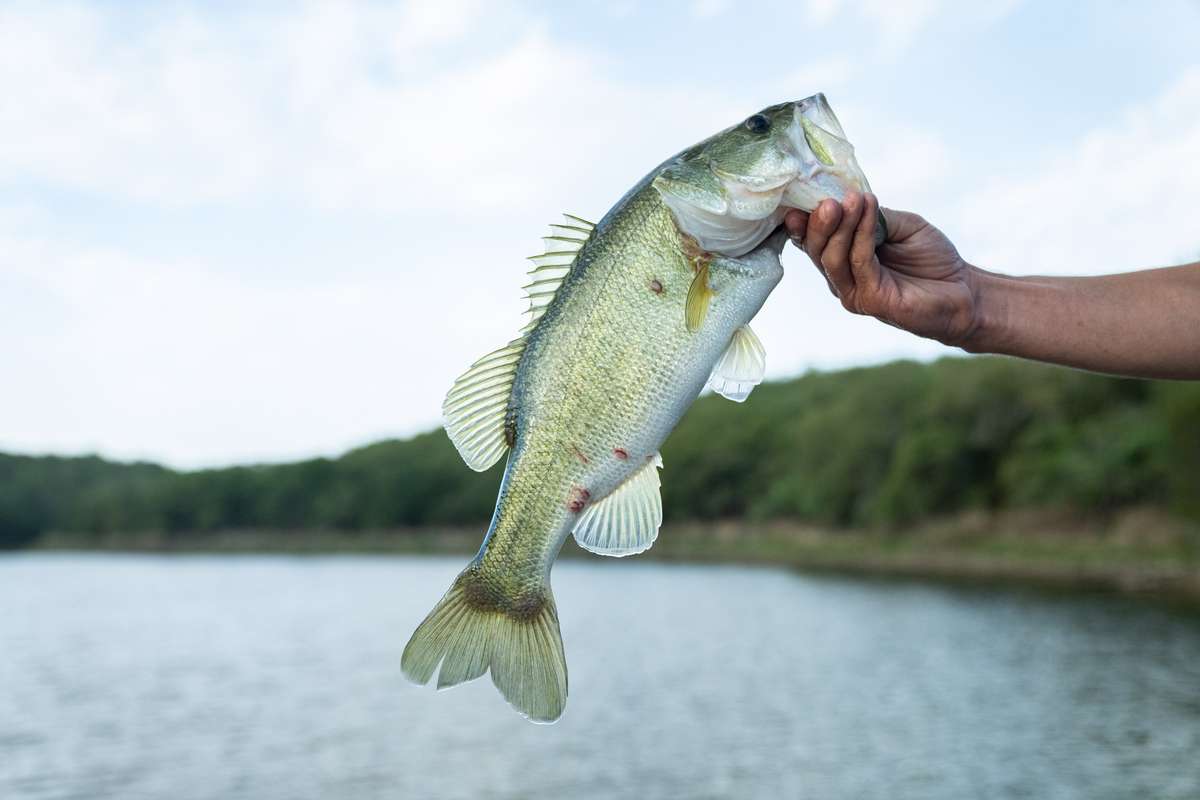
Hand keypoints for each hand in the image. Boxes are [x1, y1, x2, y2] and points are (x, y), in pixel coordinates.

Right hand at [784, 192, 979, 346]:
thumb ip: (874, 217)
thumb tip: (849, 199)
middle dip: (820, 221)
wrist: (963, 290)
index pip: (814, 239)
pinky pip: (859, 263)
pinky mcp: (870, 300)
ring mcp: (853, 292)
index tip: (803, 193)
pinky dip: (862, 233)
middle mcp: (842, 278)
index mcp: (844, 259)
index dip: (805, 218)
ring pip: (832, 258)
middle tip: (830, 199)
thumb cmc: (932, 259)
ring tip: (853, 200)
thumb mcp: (901, 225)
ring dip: (841, 226)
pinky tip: (870, 209)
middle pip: (816, 249)